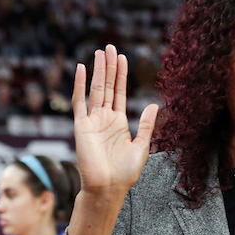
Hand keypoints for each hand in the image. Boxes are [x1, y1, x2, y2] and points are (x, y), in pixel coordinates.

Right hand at [72, 44, 158, 197]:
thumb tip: (154, 105)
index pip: (120, 93)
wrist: (108, 188)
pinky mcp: (81, 126)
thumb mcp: (142, 146)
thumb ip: (146, 125)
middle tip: (111, 46)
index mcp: (119, 123)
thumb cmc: (125, 173)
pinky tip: (82, 68)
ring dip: (98, 71)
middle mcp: (104, 119)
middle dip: (109, 67)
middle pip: (107, 87)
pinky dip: (80, 84)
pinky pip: (79, 101)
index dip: (121, 75)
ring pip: (95, 90)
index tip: (122, 58)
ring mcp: (92, 121)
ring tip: (101, 52)